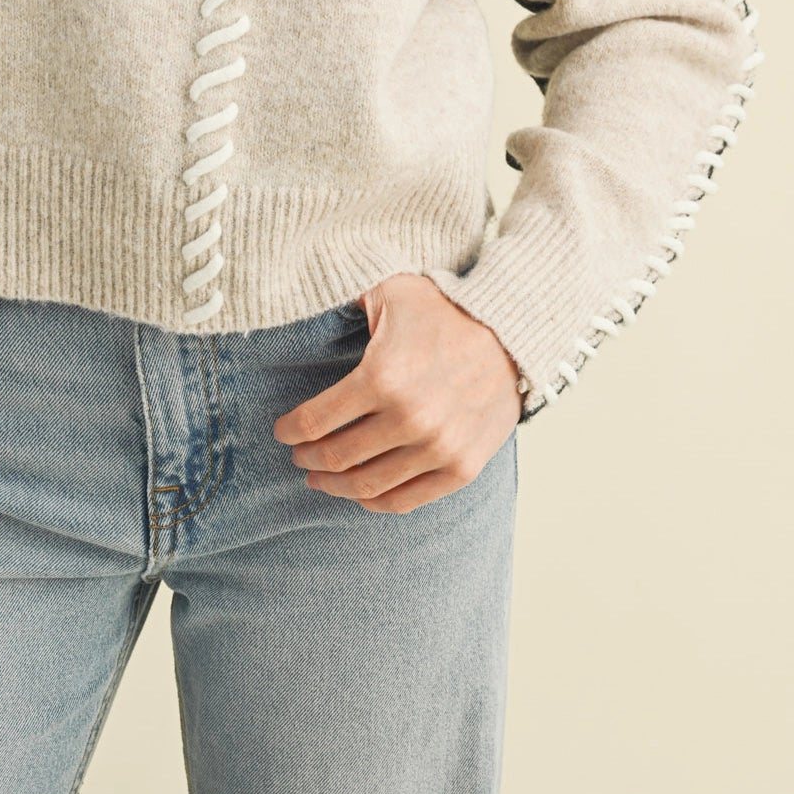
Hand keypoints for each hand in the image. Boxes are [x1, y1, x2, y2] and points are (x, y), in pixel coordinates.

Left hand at [273, 272, 522, 512]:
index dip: (291, 430)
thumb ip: (344, 301)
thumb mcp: (388, 291)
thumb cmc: (442, 307)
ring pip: (368, 485)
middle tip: (300, 454)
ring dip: (336, 485)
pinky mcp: (462, 467)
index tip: (282, 431)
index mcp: (381, 375)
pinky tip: (361, 492)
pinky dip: (376, 501)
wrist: (510, 329)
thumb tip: (302, 296)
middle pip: (338, 457)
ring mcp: (438, 447)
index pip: (315, 420)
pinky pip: (407, 500)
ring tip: (322, 477)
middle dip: (309, 457)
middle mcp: (409, 418)